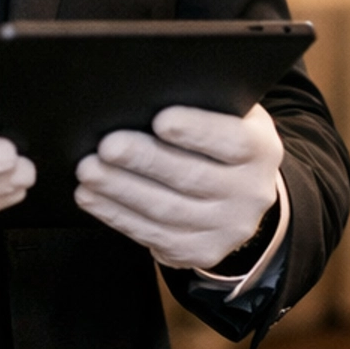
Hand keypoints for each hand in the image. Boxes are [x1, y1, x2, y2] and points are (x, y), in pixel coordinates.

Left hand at [74, 103, 282, 269]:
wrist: (238, 194)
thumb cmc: (217, 141)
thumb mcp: (227, 116)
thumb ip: (202, 105)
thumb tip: (145, 95)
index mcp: (261, 149)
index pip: (233, 140)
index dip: (196, 130)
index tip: (160, 120)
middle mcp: (251, 193)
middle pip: (192, 177)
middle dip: (144, 161)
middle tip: (106, 146)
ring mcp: (227, 228)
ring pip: (167, 210)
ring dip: (120, 190)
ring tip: (87, 171)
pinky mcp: (201, 252)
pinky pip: (153, 235)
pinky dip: (117, 215)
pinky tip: (91, 197)